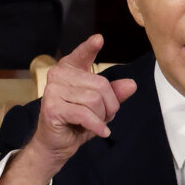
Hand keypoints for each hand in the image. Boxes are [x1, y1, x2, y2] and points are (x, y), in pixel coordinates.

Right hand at [0, 34, 136, 184]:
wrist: (55, 145)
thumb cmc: (76, 123)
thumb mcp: (100, 107)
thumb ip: (114, 94)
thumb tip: (131, 84)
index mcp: (69, 70)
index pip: (81, 55)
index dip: (90, 47)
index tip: (99, 40)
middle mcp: (58, 75)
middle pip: (100, 84)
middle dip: (109, 105)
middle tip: (104, 117)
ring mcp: (52, 91)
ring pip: (94, 100)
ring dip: (101, 117)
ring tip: (96, 123)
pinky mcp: (52, 108)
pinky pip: (85, 114)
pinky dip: (97, 125)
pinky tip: (101, 131)